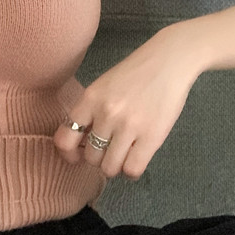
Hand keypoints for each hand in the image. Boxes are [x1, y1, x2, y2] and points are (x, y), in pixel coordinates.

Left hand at [53, 25, 203, 179]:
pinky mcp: (151, 137)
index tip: (77, 155)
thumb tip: (81, 142)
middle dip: (98, 158)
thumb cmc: (136, 73)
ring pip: (110, 167)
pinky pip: (132, 169)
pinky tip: (135, 160)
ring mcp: (129, 126)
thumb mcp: (104, 86)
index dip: (69, 153)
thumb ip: (91, 111)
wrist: (169, 62)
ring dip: (115, 166)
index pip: (64, 138)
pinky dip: (131, 172)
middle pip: (90, 157)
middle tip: (109, 151)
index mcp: (90, 99)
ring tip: (123, 156)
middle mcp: (106, 114)